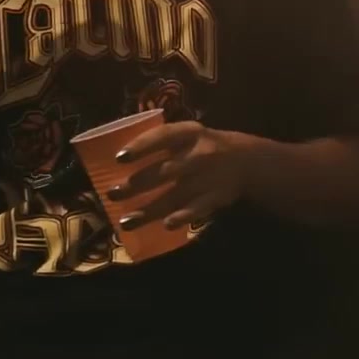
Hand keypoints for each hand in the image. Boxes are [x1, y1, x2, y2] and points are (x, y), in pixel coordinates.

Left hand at [111, 122, 261, 228]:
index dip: (141, 146)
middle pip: (164, 171)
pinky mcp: (217, 198)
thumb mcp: (187, 135)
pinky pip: (197, 209)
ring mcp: (209, 177)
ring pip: (175, 195)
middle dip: (136, 184)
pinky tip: (166, 225)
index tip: (118, 158)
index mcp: (189, 133)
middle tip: (112, 194)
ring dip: (149, 210)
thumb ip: (161, 143)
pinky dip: (182, 217)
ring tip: (125, 221)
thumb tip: (119, 158)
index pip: (162, 137)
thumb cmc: (203, 146)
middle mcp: (199, 154)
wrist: (247, 161)